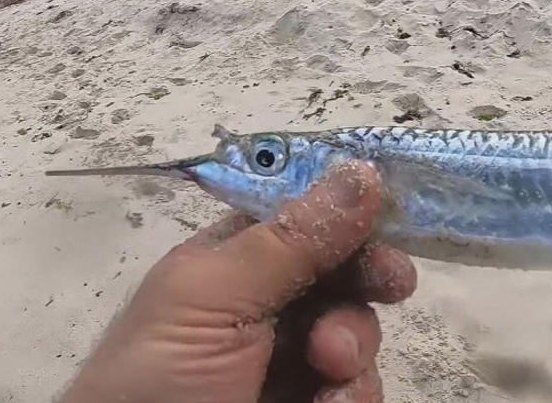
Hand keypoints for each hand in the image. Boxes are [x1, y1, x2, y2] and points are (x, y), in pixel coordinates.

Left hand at [60, 161, 416, 402]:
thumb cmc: (159, 380)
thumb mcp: (212, 299)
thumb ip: (288, 240)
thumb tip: (361, 171)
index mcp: (231, 264)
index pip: (303, 218)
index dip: (348, 214)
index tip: (392, 215)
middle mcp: (265, 307)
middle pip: (343, 273)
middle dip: (364, 282)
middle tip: (391, 285)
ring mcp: (289, 362)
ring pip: (358, 333)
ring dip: (355, 348)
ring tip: (329, 372)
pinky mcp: (310, 402)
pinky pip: (356, 389)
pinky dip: (352, 395)